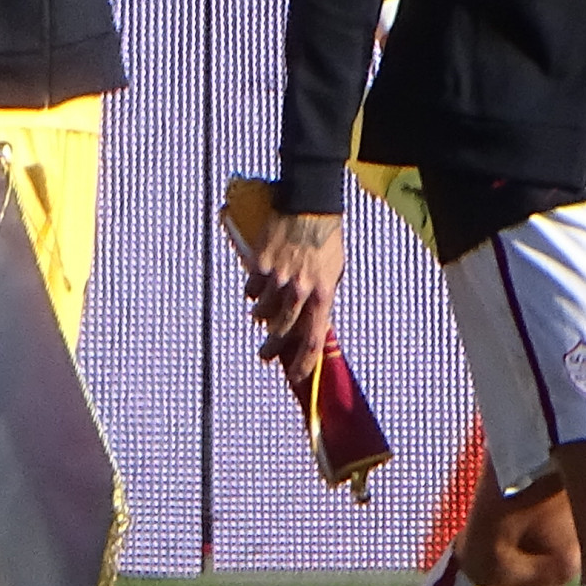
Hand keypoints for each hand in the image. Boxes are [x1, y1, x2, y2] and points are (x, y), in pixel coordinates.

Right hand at [241, 209, 344, 367]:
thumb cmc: (326, 241)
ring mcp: (278, 279)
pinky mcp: (260, 265)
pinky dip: (253, 290)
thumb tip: (309, 325)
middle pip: (282, 332)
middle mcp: (299, 291)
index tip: (296, 378)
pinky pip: (251, 288)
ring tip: (262, 310)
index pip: (313, 340)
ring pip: (262, 312)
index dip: (304, 363)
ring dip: (261, 315)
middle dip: (271, 349)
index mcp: (322, 296)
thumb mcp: (333, 275)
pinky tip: (258, 284)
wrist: (310, 207)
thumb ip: (321, 300)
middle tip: (265, 355)